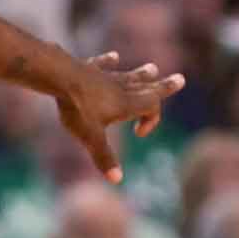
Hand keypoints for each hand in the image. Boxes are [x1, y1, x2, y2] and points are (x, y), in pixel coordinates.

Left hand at [54, 51, 185, 183]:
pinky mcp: (88, 68)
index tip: (138, 133)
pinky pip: (102, 64)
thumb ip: (104, 157)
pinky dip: (109, 62)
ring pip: (128, 75)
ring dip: (141, 73)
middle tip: (180, 79)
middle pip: (147, 87)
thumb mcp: (90, 137)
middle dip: (163, 86)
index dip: (152, 120)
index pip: (152, 106)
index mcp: (126, 104)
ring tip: (153, 68)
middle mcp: (120, 88)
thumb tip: (116, 180)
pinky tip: (114, 57)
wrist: (58, 76)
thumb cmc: (76, 107)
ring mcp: (104, 76)